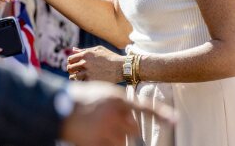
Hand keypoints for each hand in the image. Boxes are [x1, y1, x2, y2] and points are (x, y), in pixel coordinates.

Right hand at [61, 82, 176, 145]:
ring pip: (123, 141)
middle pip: (134, 128)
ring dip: (116, 138)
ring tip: (101, 129)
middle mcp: (115, 115)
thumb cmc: (81, 98)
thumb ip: (119, 103)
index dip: (161, 114)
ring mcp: (107, 130)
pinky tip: (96, 136)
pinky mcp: (98, 143)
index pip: (144, 107)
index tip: (175, 120)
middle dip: (127, 128)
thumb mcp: (102, 93)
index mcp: (116, 99)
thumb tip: (132, 118)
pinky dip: (107, 144)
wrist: (59, 107)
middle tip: (113, 124)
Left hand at [67, 46, 123, 82]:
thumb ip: (84, 50)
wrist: (121, 67)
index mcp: (85, 54)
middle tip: (76, 72)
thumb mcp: (98, 50)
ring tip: (80, 78)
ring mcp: (88, 72)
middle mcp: (85, 62)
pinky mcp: (92, 81)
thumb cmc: (111, 57)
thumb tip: (73, 50)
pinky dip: (81, 83)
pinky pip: (80, 83)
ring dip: (75, 78)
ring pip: (73, 77)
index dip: (71, 63)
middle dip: (72, 70)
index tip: (74, 65)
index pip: (70, 59)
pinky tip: (86, 82)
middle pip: (70, 68)